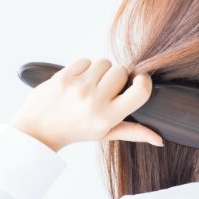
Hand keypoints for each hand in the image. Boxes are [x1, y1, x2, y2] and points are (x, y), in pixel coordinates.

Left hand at [10, 57, 163, 151]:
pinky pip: (85, 60)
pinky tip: (78, 81)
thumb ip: (133, 133)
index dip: (143, 82)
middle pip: (121, 71)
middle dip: (116, 77)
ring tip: (90, 85)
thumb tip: (159, 139)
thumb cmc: (76, 130)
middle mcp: (94, 102)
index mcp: (108, 118)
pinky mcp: (63, 77)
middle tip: (105, 90)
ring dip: (100, 70)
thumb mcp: (105, 134)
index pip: (140, 93)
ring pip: (104, 62)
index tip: (139, 81)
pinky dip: (84, 67)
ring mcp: (78, 88)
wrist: (38, 129)